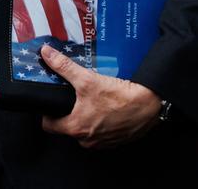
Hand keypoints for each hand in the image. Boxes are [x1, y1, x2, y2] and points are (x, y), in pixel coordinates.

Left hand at [40, 45, 160, 147]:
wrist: (149, 105)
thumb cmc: (119, 97)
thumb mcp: (87, 79)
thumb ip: (63, 66)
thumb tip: (47, 54)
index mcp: (76, 128)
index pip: (48, 125)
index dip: (47, 113)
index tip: (51, 102)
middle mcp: (88, 140)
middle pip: (67, 128)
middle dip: (67, 113)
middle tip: (71, 98)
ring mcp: (103, 143)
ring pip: (85, 131)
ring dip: (85, 118)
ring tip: (88, 101)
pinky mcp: (117, 141)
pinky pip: (102, 133)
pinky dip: (101, 123)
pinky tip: (105, 108)